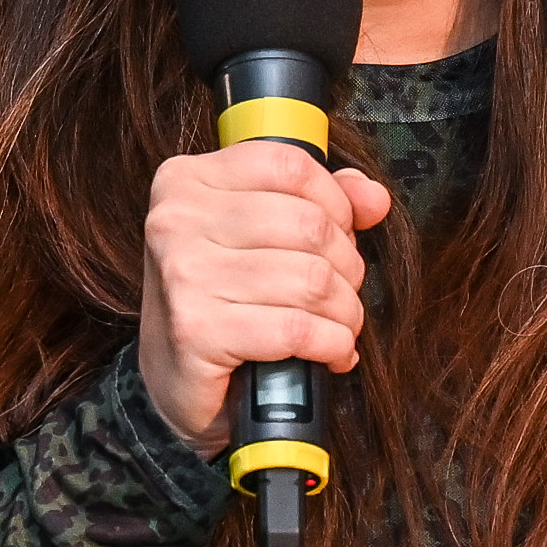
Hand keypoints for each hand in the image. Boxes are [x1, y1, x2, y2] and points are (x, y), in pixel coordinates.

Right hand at [134, 144, 393, 452]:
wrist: (173, 380)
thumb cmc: (219, 301)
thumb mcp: (258, 236)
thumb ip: (317, 203)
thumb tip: (373, 197)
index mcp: (186, 181)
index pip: (290, 166)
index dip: (335, 202)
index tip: (339, 235)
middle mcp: (176, 220)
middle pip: (309, 224)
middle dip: (346, 266)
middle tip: (339, 292)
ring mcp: (183, 274)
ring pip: (312, 279)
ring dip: (344, 312)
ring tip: (337, 325)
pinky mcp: (196, 329)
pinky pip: (298, 328)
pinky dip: (332, 344)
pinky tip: (329, 352)